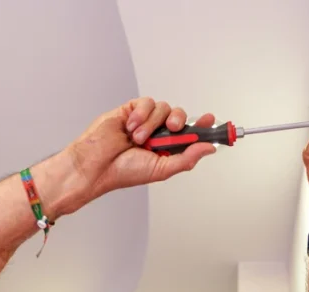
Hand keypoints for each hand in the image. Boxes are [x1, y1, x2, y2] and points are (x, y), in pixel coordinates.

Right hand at [64, 97, 217, 204]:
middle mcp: (157, 133)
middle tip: (172, 129)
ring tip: (138, 139)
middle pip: (179, 116)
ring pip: (163, 108)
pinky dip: (141, 115)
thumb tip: (208, 149)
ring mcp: (144, 121)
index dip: (203, 126)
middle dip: (180, 121)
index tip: (213, 121)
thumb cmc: (123, 171)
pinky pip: (145, 103)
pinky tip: (130, 128)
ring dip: (152, 124)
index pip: (190, 133)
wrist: (96, 166)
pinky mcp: (130, 110)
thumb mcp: (161, 170)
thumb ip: (186, 158)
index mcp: (166, 148)